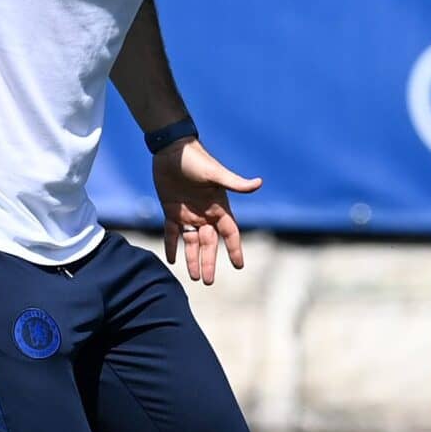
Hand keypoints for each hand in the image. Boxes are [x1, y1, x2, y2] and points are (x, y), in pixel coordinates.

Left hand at [154, 139, 260, 285]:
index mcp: (219, 207)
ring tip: (193, 277)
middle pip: (210, 244)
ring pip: (192, 242)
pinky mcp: (171, 210)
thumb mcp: (215, 173)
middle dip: (209, 262)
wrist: (172, 150)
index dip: (235, 249)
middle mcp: (205, 213)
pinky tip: (172, 260)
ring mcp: (188, 213)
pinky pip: (172, 232)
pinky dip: (172, 245)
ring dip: (193, 258)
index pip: (230, 233)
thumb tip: (259, 183)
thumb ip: (235, 183)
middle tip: (207, 281)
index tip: (239, 266)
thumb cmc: (196, 160)